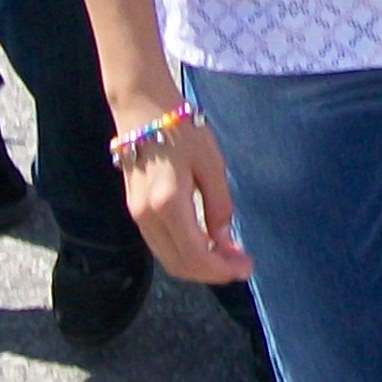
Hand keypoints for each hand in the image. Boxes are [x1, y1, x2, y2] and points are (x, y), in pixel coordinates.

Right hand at [122, 107, 251, 283]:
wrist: (141, 108)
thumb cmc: (181, 130)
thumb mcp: (211, 164)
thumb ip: (219, 206)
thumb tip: (224, 242)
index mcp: (168, 204)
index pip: (195, 257)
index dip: (223, 270)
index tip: (247, 266)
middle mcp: (147, 217)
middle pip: (180, 266)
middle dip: (213, 272)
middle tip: (240, 264)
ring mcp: (137, 216)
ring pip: (168, 259)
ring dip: (198, 265)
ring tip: (227, 256)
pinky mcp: (134, 211)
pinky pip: (161, 245)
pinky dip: (184, 252)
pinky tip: (205, 242)